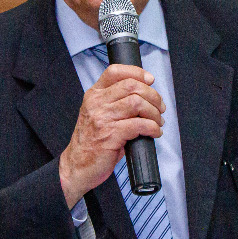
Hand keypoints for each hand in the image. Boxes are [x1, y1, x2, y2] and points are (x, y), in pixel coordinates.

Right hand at [59, 64, 165, 206]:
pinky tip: (154, 132)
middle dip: (153, 95)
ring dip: (154, 113)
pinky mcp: (110, 136)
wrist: (76, 166)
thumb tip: (147, 98)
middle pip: (131, 86)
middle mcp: (96, 103)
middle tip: (160, 108)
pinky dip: (152, 128)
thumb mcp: (99, 115)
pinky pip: (139, 125)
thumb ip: (116, 103)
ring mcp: (102, 119)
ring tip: (158, 122)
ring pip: (137, 103)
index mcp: (94, 95)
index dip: (137, 72)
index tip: (150, 80)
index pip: (114, 72)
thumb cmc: (92, 142)